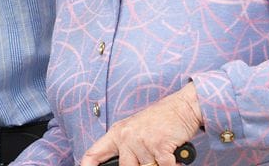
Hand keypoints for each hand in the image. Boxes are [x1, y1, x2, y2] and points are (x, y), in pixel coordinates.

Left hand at [80, 83, 202, 165]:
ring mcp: (142, 141)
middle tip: (150, 154)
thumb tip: (123, 164)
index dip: (86, 165)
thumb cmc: (160, 120)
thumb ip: (126, 147)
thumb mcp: (135, 130)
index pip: (93, 153)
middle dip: (140, 165)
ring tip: (162, 150)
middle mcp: (126, 136)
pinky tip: (172, 154)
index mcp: (117, 133)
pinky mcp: (159, 146)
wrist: (182, 108)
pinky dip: (171, 164)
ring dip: (158, 163)